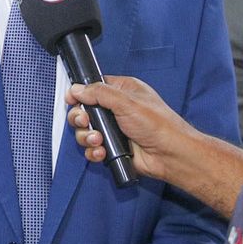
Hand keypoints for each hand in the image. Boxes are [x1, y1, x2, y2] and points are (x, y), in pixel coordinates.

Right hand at [67, 75, 187, 181]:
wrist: (170, 155)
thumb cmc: (158, 125)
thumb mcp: (127, 102)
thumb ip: (99, 93)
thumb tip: (77, 89)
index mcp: (122, 92)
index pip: (93, 88)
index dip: (80, 93)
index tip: (72, 99)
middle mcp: (116, 110)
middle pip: (84, 111)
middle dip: (80, 118)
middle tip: (85, 121)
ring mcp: (114, 130)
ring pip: (85, 131)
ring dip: (86, 137)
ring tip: (97, 140)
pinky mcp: (113, 148)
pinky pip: (92, 149)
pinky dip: (93, 151)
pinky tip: (102, 152)